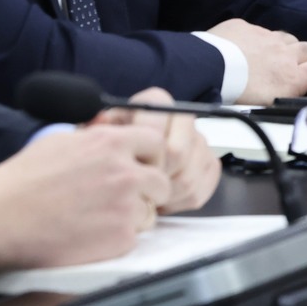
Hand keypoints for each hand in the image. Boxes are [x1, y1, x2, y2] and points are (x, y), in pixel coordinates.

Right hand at [0, 122, 172, 271]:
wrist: (5, 216)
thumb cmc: (25, 178)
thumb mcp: (64, 140)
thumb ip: (97, 138)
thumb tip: (113, 135)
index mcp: (110, 142)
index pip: (156, 143)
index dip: (150, 157)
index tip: (140, 167)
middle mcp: (124, 171)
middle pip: (162, 180)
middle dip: (149, 190)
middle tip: (125, 199)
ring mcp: (125, 205)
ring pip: (151, 210)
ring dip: (134, 215)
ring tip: (101, 218)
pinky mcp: (121, 236)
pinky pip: (135, 236)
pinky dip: (119, 237)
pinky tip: (93, 233)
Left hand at [94, 87, 220, 213]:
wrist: (128, 158)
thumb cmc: (111, 146)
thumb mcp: (98, 131)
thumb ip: (96, 126)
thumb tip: (99, 122)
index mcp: (156, 102)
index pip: (157, 131)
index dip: (141, 156)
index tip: (129, 168)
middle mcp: (183, 117)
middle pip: (178, 154)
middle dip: (155, 177)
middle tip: (137, 188)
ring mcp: (200, 142)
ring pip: (189, 179)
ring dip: (164, 195)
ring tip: (146, 196)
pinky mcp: (210, 165)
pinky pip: (199, 192)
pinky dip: (177, 203)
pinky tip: (162, 199)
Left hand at [206, 17, 306, 101]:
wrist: (207, 68)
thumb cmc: (234, 95)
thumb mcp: (265, 108)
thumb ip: (284, 99)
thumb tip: (290, 101)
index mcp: (292, 76)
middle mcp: (284, 53)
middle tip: (298, 69)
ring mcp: (265, 36)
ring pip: (287, 37)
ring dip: (285, 47)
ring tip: (272, 59)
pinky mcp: (245, 26)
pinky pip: (258, 30)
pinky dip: (258, 39)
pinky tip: (246, 49)